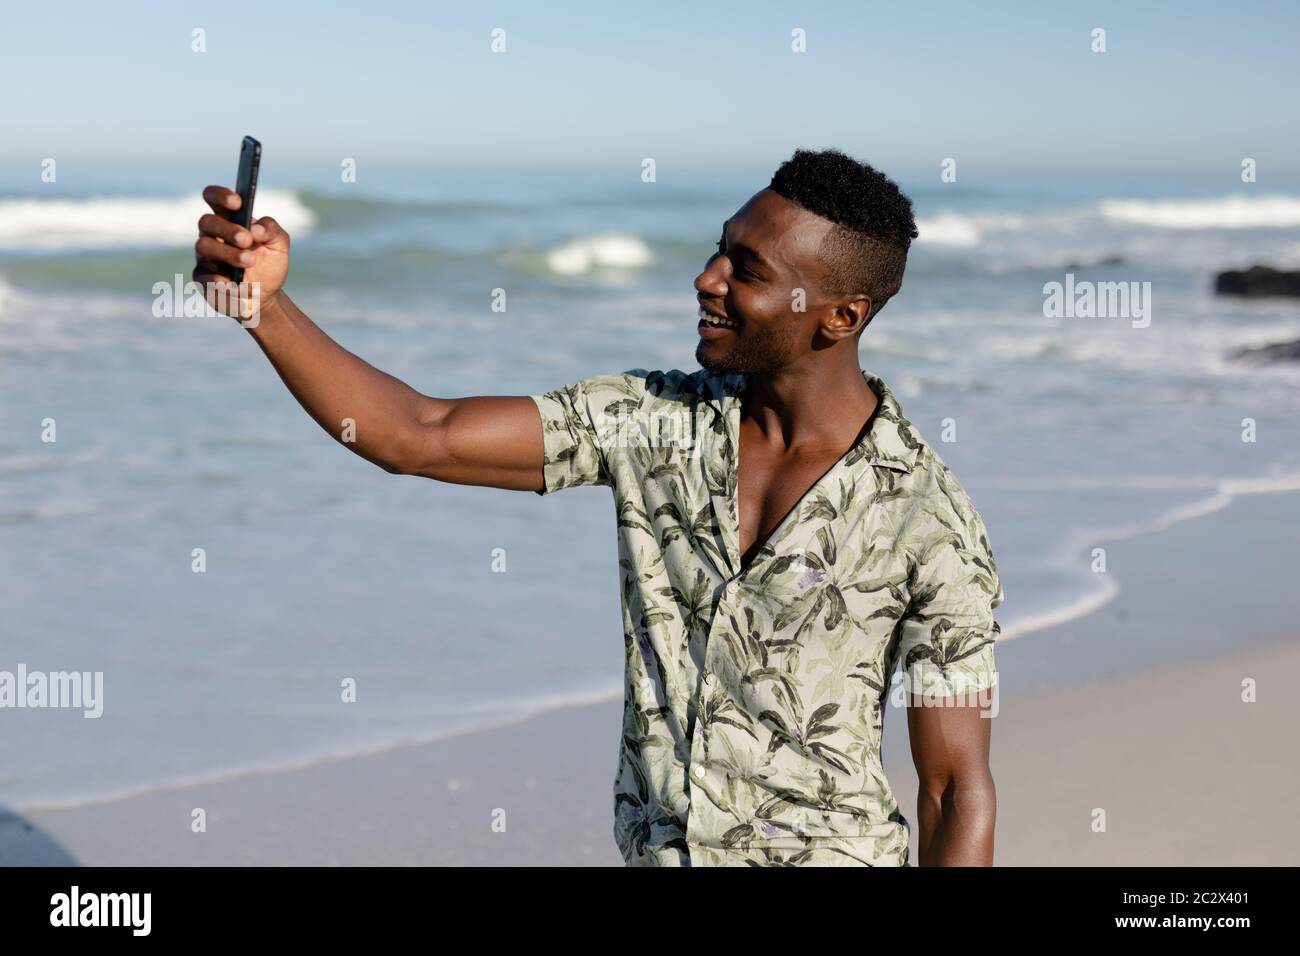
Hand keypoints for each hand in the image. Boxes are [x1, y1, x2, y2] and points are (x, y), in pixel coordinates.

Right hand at [193, 185, 290, 321]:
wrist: (267, 295)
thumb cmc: (269, 264)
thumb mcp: (279, 244)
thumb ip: (271, 230)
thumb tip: (255, 228)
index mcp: (229, 220)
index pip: (214, 198)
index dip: (220, 195)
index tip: (237, 202)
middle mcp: (212, 235)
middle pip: (207, 221)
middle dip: (227, 229)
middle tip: (247, 240)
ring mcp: (205, 256)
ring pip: (204, 246)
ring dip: (228, 253)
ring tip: (249, 261)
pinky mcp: (203, 279)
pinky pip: (204, 277)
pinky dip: (221, 281)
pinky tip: (236, 285)